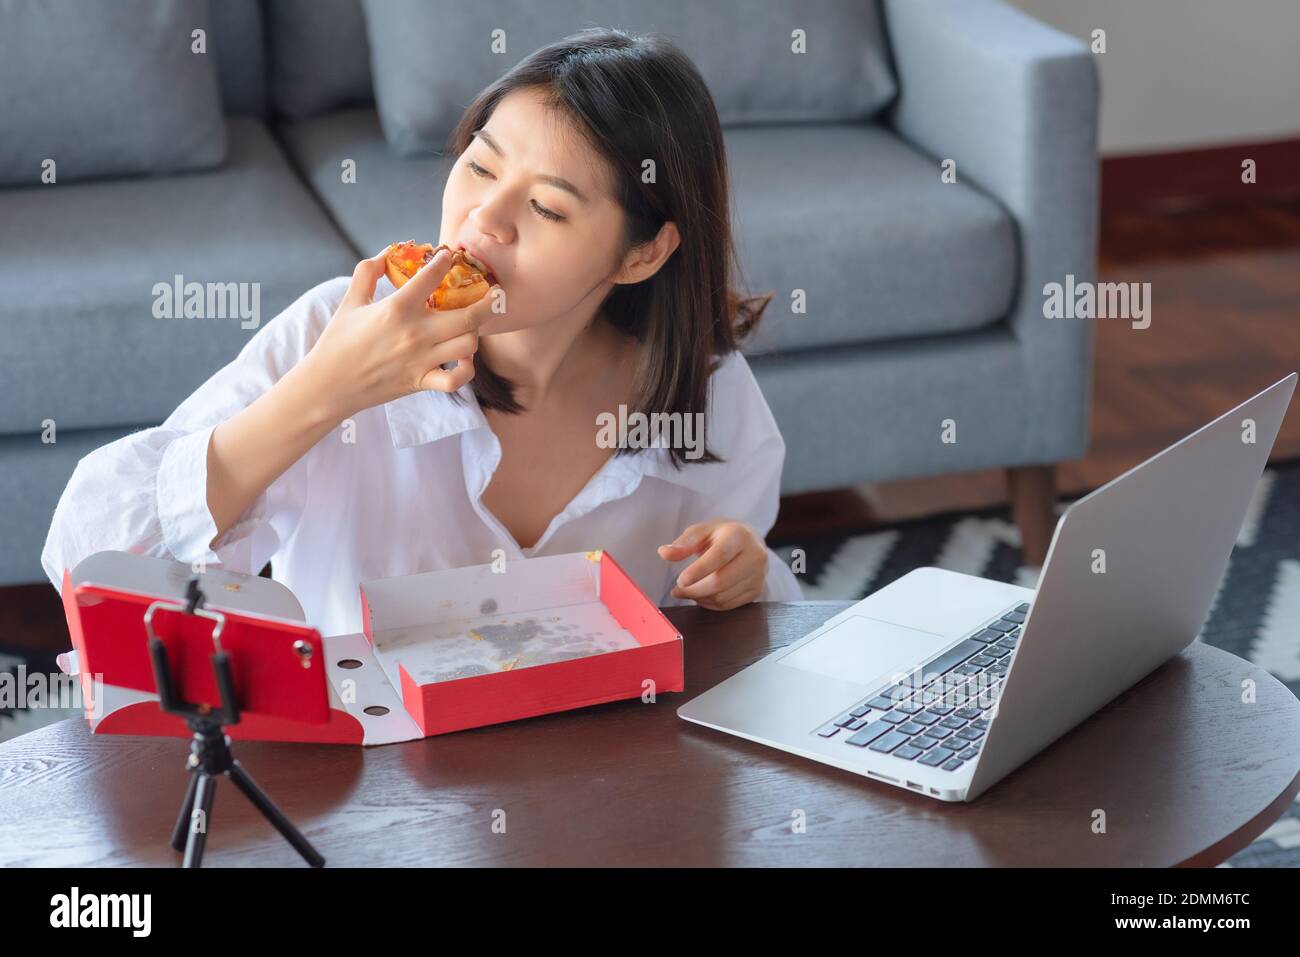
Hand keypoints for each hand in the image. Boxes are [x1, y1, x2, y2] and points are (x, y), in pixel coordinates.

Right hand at [303, 245, 498, 419]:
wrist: (329, 384)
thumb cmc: (338, 340)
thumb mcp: (350, 300)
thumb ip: (367, 272)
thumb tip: (387, 252)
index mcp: (397, 308)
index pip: (432, 277)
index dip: (446, 261)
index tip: (451, 255)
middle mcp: (415, 333)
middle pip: (468, 316)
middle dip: (489, 302)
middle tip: (496, 293)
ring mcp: (421, 360)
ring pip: (468, 345)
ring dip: (475, 334)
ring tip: (471, 326)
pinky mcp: (421, 382)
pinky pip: (456, 380)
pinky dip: (466, 370)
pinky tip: (463, 359)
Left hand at [656, 519, 767, 610]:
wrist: (749, 541)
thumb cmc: (722, 535)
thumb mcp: (702, 531)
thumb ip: (683, 543)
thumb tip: (664, 553)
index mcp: (740, 535)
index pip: (720, 555)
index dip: (699, 570)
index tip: (680, 581)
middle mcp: (754, 555)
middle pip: (721, 581)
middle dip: (694, 590)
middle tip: (676, 590)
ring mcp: (759, 575)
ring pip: (724, 597)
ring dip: (700, 598)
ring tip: (687, 591)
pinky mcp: (757, 590)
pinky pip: (729, 605)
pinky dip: (710, 604)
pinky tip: (701, 596)